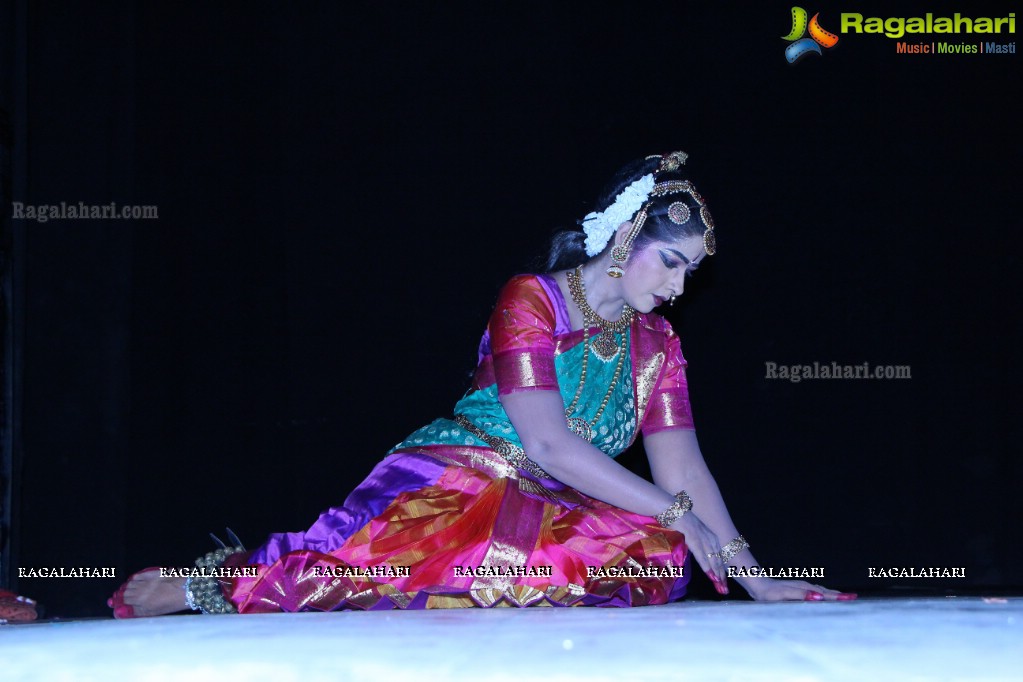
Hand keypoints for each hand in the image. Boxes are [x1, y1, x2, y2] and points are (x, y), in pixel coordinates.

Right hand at [671, 513, 727, 594]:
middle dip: (722, 576)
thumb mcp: (692, 533)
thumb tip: (698, 555)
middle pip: (718, 560)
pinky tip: (711, 575)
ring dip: (717, 574)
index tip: (723, 583)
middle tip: (724, 590)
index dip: (721, 571)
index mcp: (711, 537)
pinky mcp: (694, 539)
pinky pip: (702, 556)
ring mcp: (703, 538)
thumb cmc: (679, 521)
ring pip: (713, 559)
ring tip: (720, 587)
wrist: (671, 509)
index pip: (719, 557)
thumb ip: (697, 544)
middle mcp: (710, 538)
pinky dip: (707, 566)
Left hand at [741, 577, 856, 601]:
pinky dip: (824, 595)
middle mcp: (806, 587)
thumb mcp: (784, 595)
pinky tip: (824, 598)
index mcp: (805, 589)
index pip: (826, 595)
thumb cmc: (770, 593)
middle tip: (854, 598)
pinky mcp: (798, 591)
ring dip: (833, 595)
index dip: (839, 598)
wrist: (758, 585)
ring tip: (844, 598)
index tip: (852, 598)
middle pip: (826, 592)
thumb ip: (801, 596)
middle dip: (840, 596)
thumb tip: (819, 597)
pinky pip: (815, 593)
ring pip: (821, 591)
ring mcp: (802, 588)